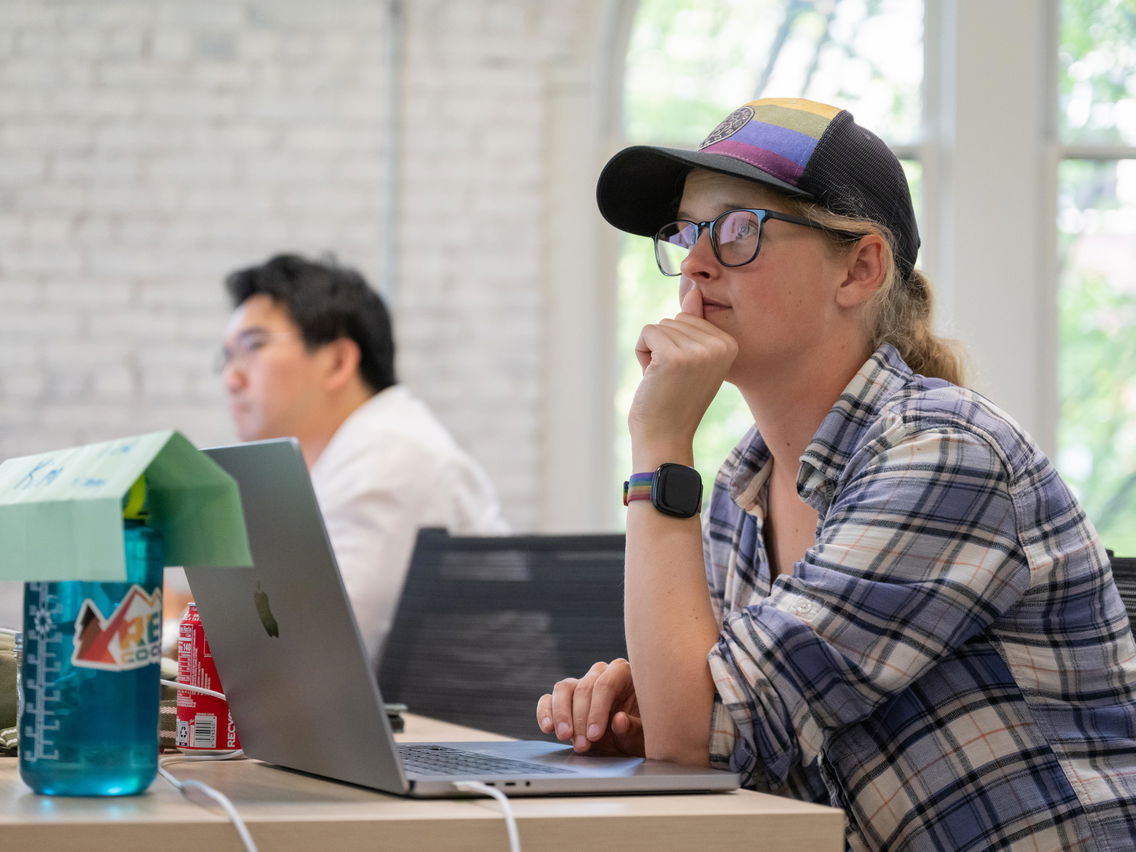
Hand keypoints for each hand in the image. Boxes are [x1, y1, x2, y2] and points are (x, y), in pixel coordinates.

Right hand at [536, 658, 643, 755]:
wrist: (631, 742)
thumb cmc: (643, 733)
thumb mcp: (644, 735)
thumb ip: (634, 728)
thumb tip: (618, 720)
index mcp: (623, 673)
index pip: (605, 685)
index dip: (597, 710)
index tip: (594, 735)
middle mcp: (601, 673)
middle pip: (584, 689)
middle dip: (581, 719)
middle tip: (583, 745)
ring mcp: (581, 683)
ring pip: (563, 689)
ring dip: (562, 715)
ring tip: (564, 737)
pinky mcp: (565, 698)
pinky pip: (549, 699)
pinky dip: (545, 713)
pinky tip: (548, 728)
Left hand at [629, 288, 737, 452]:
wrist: (665, 437)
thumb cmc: (675, 400)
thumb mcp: (692, 359)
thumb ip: (695, 325)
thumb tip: (694, 292)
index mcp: (730, 344)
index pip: (691, 317)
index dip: (677, 344)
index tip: (684, 373)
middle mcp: (719, 346)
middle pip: (675, 319)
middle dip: (664, 346)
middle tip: (672, 379)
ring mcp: (698, 351)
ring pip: (660, 326)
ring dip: (652, 352)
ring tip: (663, 380)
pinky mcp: (674, 356)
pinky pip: (647, 332)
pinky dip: (642, 353)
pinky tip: (652, 377)